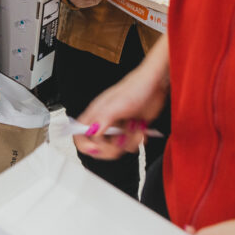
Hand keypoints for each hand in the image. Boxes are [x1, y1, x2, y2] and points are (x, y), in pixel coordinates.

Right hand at [74, 40, 168, 159]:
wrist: (155, 87)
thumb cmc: (134, 89)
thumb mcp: (115, 105)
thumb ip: (101, 119)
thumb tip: (92, 132)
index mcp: (96, 114)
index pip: (79, 134)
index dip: (85, 145)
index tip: (96, 147)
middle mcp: (105, 122)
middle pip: (97, 147)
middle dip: (111, 147)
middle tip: (120, 138)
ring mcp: (117, 128)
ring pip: (116, 148)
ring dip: (128, 141)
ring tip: (133, 126)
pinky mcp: (130, 131)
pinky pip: (129, 146)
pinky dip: (137, 140)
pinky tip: (140, 127)